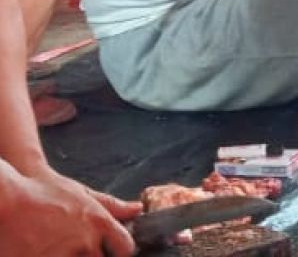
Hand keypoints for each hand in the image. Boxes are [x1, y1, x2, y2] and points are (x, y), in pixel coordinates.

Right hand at [0, 164, 140, 256]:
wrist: (9, 198)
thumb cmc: (45, 192)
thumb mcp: (81, 193)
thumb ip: (111, 206)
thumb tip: (138, 208)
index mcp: (98, 221)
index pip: (125, 247)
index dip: (120, 252)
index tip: (112, 252)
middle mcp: (85, 239)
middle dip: (93, 255)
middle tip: (79, 247)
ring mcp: (63, 253)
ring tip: (59, 247)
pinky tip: (45, 252)